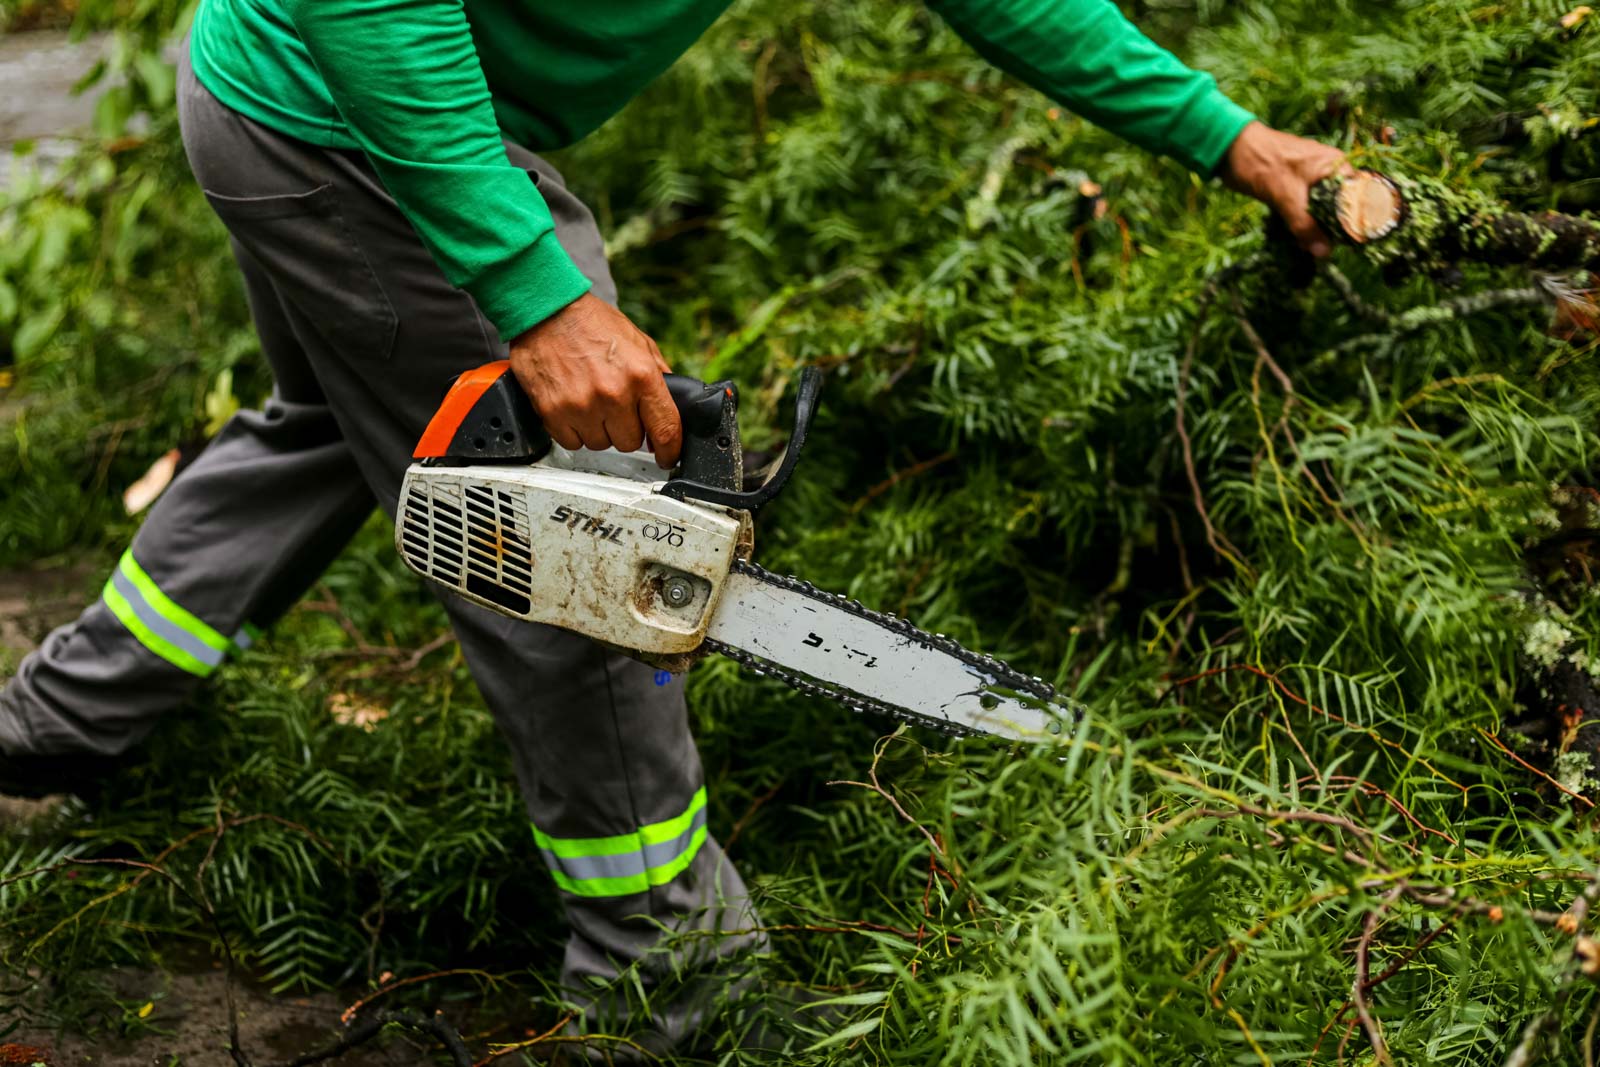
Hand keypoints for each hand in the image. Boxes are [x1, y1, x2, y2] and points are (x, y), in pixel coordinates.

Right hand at [508, 293, 681, 467]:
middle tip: (615, 406)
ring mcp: (582, 406)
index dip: (669, 450)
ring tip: (591, 400)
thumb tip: (671, 410)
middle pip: (630, 442)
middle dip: (626, 428)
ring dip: (599, 429)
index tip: (667, 456)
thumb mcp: (639, 342)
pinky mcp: (554, 412)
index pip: (665, 430)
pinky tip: (573, 406)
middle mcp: (613, 394)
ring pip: (601, 444)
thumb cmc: (591, 323)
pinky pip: (573, 443)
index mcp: (641, 375)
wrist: (548, 309)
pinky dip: (574, 430)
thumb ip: (659, 377)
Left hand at [1219, 121, 1349, 257]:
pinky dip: (1302, 223)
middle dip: (1333, 229)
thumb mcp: (1286, 196)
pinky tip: (1298, 241)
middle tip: (1325, 251)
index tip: (1350, 243)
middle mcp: (1327, 171)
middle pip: (1340, 206)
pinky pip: (1305, 209)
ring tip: (1310, 249)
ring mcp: (1310, 180)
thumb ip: (1305, 225)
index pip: (1359, 196)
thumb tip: (1324, 252)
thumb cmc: (1262, 163)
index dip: (1356, 220)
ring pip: (1322, 210)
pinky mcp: (1294, 189)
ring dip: (1315, 229)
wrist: (1230, 149)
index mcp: (1334, 165)